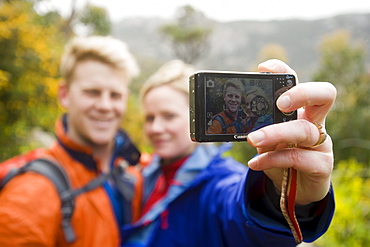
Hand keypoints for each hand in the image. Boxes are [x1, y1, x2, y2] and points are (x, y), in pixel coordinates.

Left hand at [247, 59, 336, 204]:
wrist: (293, 191)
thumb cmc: (279, 159)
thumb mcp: (265, 141)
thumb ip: (257, 128)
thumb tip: (232, 116)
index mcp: (300, 111)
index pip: (297, 83)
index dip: (284, 71)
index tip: (263, 67)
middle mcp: (314, 122)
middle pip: (323, 96)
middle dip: (302, 93)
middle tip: (281, 103)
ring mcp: (321, 143)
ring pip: (305, 130)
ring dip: (276, 133)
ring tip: (252, 139)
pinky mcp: (322, 165)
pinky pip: (299, 158)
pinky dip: (274, 158)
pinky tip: (256, 162)